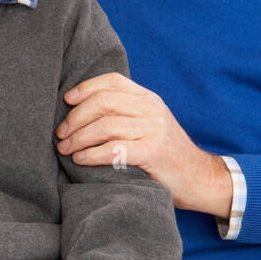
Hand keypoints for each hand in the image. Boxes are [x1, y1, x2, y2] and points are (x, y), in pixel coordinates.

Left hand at [58, 73, 231, 215]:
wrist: (200, 178)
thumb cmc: (163, 153)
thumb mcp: (147, 124)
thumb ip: (123, 113)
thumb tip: (78, 109)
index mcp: (147, 98)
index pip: (111, 81)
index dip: (84, 88)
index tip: (66, 101)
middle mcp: (151, 109)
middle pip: (102, 102)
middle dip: (74, 118)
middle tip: (60, 134)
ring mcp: (154, 129)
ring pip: (104, 126)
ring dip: (77, 139)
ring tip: (65, 149)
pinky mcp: (154, 151)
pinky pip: (113, 149)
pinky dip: (90, 154)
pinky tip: (80, 159)